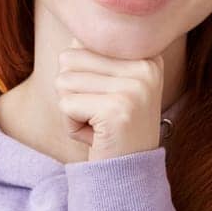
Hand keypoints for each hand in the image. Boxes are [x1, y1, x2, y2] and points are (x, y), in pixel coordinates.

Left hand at [56, 36, 165, 161]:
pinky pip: (65, 105)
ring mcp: (135, 88)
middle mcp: (146, 67)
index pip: (83, 42)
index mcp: (147, 57)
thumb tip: (74, 35)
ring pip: (64, 81)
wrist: (128, 175)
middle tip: (98, 113)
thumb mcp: (110, 85)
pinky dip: (71, 125)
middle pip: (69, 58)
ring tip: (96, 123)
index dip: (80, 74)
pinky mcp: (117, 109)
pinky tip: (95, 136)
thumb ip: (94, 55)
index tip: (107, 98)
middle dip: (71, 90)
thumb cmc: (110, 128)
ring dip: (69, 108)